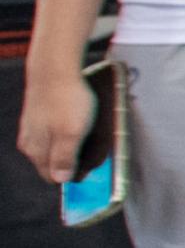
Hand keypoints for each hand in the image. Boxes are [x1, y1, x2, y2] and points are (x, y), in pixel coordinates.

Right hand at [17, 60, 88, 184]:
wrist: (55, 68)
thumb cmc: (66, 100)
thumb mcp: (71, 134)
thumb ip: (64, 158)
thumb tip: (60, 179)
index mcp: (36, 150)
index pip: (52, 177)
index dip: (72, 176)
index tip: (90, 170)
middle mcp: (30, 141)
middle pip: (52, 163)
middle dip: (72, 161)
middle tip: (92, 150)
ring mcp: (32, 127)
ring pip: (53, 146)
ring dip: (71, 145)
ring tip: (87, 133)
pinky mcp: (39, 115)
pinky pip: (54, 131)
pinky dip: (67, 130)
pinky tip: (77, 121)